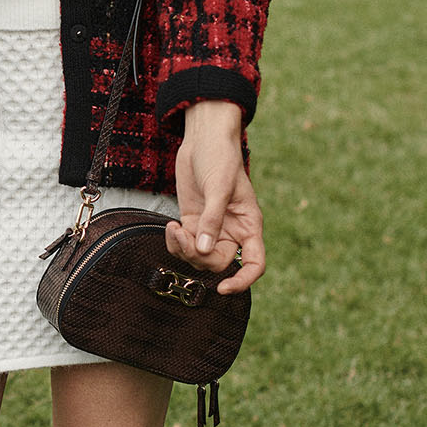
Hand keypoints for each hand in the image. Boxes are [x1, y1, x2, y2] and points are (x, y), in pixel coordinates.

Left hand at [166, 101, 264, 294]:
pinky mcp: (193, 222)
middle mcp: (232, 231)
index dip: (243, 280)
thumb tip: (204, 250)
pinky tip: (171, 225)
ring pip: (199, 257)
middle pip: (219, 263)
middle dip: (199, 257)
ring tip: (173, 227)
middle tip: (183, 236)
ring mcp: (211, 228)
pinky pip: (184, 245)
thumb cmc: (220, 156)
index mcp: (249, 225)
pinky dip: (175, 241)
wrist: (203, 138)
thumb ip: (212, 219)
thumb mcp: (218, 186)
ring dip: (182, 249)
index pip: (254, 263)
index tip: (223, 288)